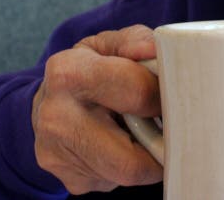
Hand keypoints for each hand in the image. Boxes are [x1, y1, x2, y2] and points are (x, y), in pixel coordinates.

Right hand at [32, 24, 162, 193]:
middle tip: (174, 127)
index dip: (163, 96)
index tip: (174, 95)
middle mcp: (56, 117)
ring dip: (147, 155)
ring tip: (147, 130)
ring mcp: (57, 155)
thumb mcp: (109, 44)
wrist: (48, 101)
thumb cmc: (91, 69)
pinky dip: (131, 164)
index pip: (137, 93)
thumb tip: (159, 49)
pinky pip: (116, 181)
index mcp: (69, 72)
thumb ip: (137, 42)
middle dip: (162, 145)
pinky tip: (125, 142)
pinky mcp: (70, 179)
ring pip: (127, 174)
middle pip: (131, 158)